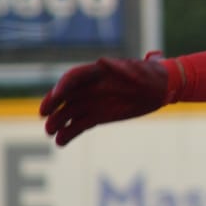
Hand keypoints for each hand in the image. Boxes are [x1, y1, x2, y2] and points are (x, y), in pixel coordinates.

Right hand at [39, 55, 174, 145]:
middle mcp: (90, 87)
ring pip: (70, 113)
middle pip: (66, 96)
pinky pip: (79, 125)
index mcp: (97, 72)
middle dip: (53, 105)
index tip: (57, 95)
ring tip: (50, 133)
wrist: (161, 88)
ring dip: (58, 122)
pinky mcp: (97, 116)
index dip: (63, 85)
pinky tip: (60, 142)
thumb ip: (121, 68)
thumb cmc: (151, 74)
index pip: (74, 77)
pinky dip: (69, 134)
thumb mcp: (139, 69)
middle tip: (43, 115)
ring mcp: (93, 103)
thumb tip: (103, 63)